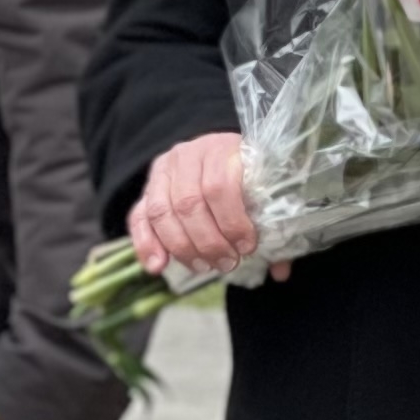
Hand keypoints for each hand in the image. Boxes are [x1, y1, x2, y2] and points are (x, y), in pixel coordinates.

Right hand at [129, 130, 275, 280]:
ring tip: (204, 267)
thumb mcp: (264, 189)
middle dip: (208, 241)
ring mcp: (163, 170)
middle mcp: (187, 155)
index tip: (247, 247)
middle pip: (188, 203)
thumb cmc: (248, 176)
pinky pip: (138, 217)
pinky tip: (158, 266)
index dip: (232, 221)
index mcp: (221, 148)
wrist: (220, 154)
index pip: (220, 185)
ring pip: (162, 212)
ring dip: (182, 247)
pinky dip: (146, 244)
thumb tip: (280, 271)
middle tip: (227, 263)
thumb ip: (273, 225)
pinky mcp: (147, 188)